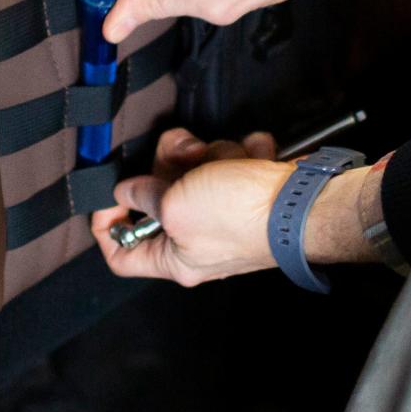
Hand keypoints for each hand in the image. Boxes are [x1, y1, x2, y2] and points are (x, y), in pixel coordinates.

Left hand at [91, 127, 374, 285]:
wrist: (302, 204)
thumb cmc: (239, 215)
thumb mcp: (176, 205)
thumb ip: (145, 195)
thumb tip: (127, 189)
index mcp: (174, 258)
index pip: (121, 254)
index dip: (108, 222)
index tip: (112, 191)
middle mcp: (197, 238)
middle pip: (161, 194)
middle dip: (171, 163)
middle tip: (186, 153)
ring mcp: (225, 212)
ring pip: (198, 167)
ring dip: (215, 154)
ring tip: (233, 161)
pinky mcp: (250, 190)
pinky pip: (232, 159)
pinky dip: (245, 153)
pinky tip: (255, 159)